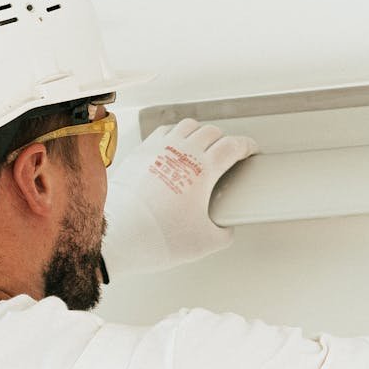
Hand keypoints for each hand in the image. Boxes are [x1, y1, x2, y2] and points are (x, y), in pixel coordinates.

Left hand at [101, 118, 258, 277]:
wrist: (118, 234)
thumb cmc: (157, 236)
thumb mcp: (205, 243)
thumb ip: (224, 233)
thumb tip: (225, 229)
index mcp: (204, 169)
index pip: (233, 145)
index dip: (247, 145)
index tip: (250, 149)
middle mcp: (182, 152)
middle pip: (211, 132)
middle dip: (224, 140)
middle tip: (227, 152)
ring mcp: (159, 149)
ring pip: (187, 126)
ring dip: (199, 133)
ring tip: (201, 145)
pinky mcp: (140, 152)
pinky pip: (163, 131)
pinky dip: (174, 135)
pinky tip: (173, 147)